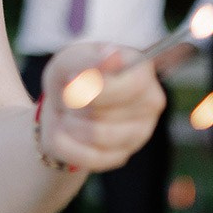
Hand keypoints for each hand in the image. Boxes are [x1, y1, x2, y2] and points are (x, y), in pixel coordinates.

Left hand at [39, 43, 165, 173]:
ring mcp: (139, 134)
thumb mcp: (71, 60)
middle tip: (69, 95)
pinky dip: (65, 143)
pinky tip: (68, 132)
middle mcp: (150, 104)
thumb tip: (114, 56)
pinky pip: (86, 156)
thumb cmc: (72, 78)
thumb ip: (89, 59)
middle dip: (75, 103)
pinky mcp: (121, 157)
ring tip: (69, 113)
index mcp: (143, 72)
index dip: (98, 87)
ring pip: (96, 135)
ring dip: (69, 123)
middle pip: (107, 111)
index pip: (134, 84)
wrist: (62, 108)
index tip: (71, 79)